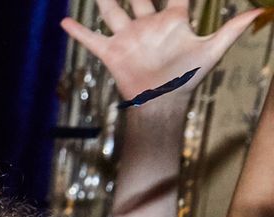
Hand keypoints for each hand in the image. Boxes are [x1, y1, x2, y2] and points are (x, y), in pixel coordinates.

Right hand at [60, 0, 260, 103]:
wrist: (162, 102)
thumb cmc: (189, 77)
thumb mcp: (213, 50)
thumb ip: (231, 28)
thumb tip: (259, 10)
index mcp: (172, 20)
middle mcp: (148, 24)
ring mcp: (129, 37)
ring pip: (112, 12)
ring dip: (104, 1)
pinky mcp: (112, 52)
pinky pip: (92, 40)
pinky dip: (78, 32)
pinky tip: (65, 21)